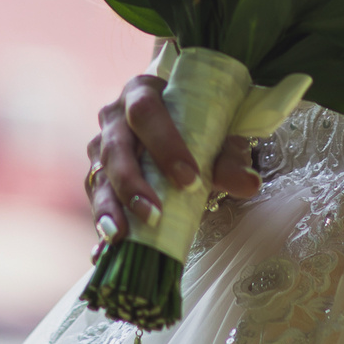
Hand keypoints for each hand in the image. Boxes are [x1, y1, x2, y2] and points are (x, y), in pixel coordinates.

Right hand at [83, 73, 261, 242]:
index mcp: (142, 93)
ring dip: (108, 207)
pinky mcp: (97, 176)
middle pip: (115, 147)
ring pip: (98, 176)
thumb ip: (230, 158)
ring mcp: (100, 147)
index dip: (163, 145)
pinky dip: (100, 223)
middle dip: (131, 183)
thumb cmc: (196, 125)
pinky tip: (104, 249)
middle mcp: (114, 117)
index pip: (146, 113)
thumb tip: (249, 184)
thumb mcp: (216, 135)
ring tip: (120, 236)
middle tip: (153, 214)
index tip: (189, 180)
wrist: (178, 124)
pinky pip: (94, 200)